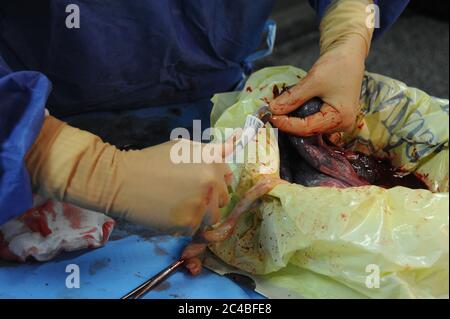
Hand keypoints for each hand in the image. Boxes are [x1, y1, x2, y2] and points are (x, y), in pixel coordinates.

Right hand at [26, 116, 234, 235]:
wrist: (121, 179)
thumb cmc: (151, 160)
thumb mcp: (184, 148)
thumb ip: (211, 152)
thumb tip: (238, 140)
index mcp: (213, 161)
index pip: (227, 179)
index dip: (213, 183)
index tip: (197, 184)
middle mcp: (212, 181)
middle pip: (222, 201)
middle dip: (207, 200)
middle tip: (183, 195)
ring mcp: (202, 203)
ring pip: (210, 218)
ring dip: (197, 215)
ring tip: (175, 205)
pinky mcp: (189, 222)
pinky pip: (194, 228)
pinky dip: (182, 225)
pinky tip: (166, 213)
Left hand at [269, 0, 372, 135]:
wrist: (349, 53)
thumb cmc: (337, 64)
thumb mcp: (313, 80)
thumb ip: (292, 97)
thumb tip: (272, 109)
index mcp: (341, 119)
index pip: (307, 128)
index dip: (286, 124)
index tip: (269, 116)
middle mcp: (342, 126)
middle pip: (308, 130)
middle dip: (288, 123)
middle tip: (270, 115)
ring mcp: (338, 123)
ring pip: (309, 127)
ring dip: (292, 120)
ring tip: (277, 113)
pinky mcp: (332, 117)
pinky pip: (312, 121)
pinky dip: (299, 116)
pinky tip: (287, 110)